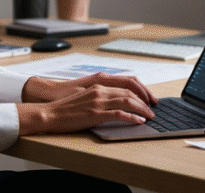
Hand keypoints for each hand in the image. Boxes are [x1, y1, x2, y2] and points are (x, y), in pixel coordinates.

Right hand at [23, 73, 156, 105]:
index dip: (142, 89)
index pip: (127, 82)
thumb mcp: (85, 95)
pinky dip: (132, 118)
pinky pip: (119, 114)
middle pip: (130, 91)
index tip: (149, 97)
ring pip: (128, 101)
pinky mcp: (95, 114)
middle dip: (145, 99)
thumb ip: (100, 95)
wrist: (50, 112)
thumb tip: (116, 101)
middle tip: (153, 108)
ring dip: (142, 109)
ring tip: (149, 116)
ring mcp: (98, 101)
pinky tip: (138, 122)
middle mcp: (100, 89)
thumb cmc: (66, 106)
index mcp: (99, 83)